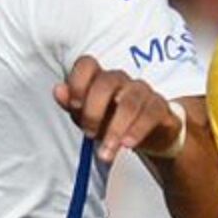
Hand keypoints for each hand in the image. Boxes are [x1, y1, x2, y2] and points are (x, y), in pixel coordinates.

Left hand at [55, 54, 181, 165]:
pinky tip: (127, 144)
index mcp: (99, 79)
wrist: (149, 134)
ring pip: (129, 101)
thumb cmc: (114, 122)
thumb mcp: (88, 117)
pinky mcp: (159, 106)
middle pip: (107, 83)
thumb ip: (73, 105)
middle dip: (94, 111)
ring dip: (115, 129)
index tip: (75, 106)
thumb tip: (58, 90)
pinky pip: (150, 113)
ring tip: (107, 152)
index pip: (86, 64)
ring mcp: (141, 91)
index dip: (78, 82)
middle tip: (90, 134)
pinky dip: (136, 130)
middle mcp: (121, 80)